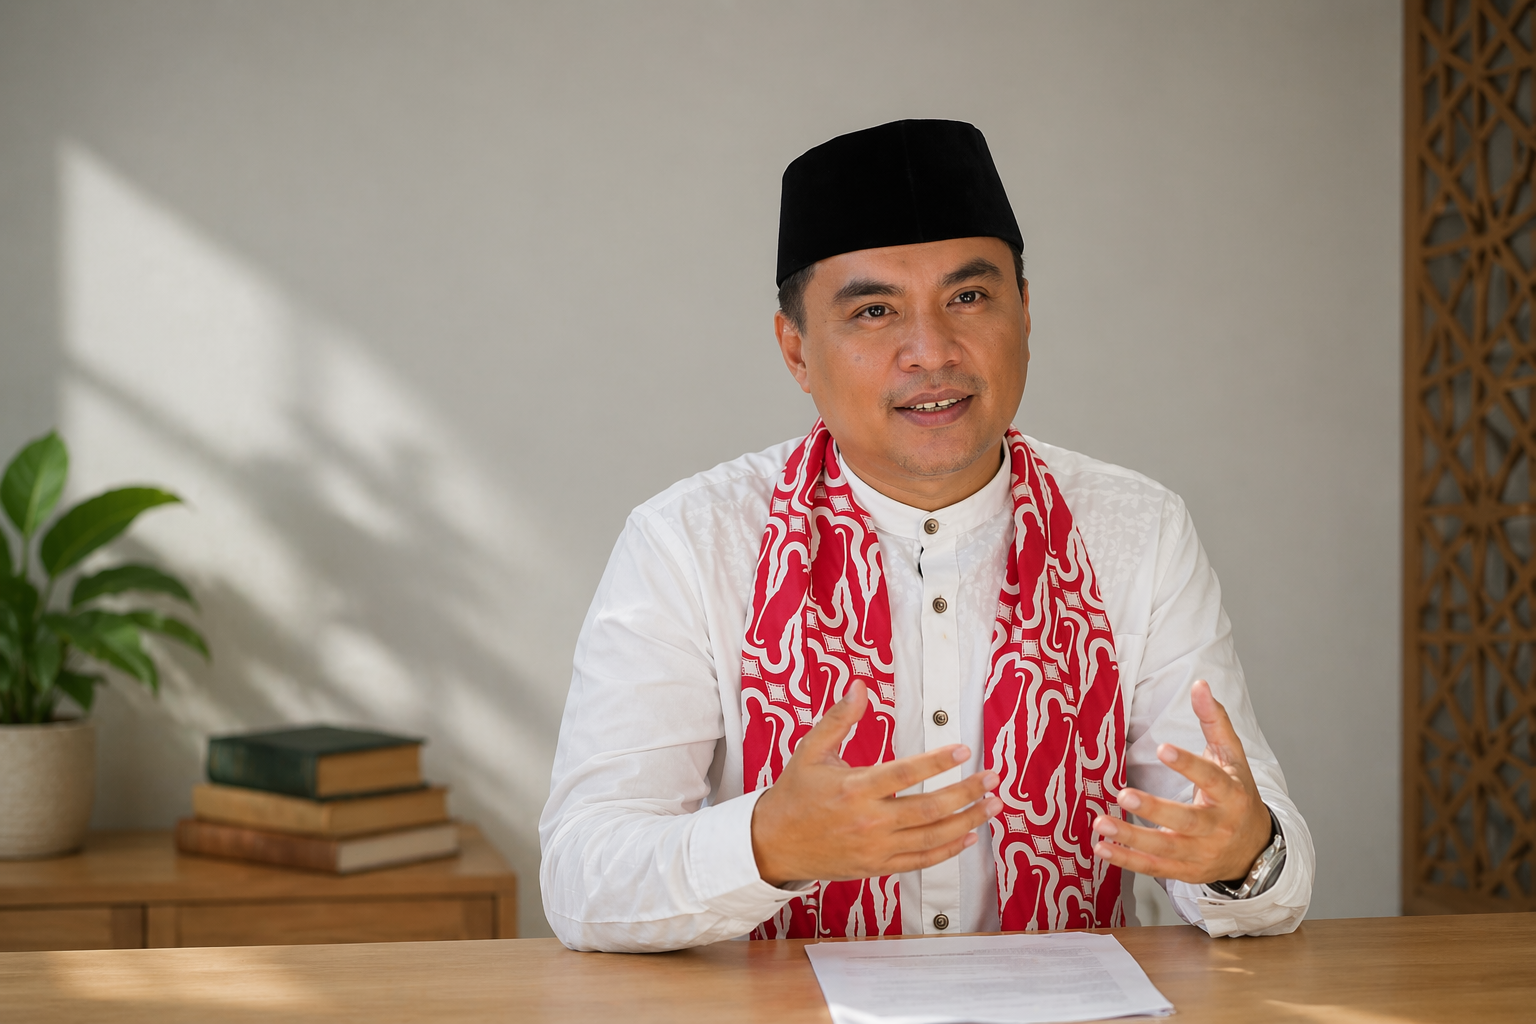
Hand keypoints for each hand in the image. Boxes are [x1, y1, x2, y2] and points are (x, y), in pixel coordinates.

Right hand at [750, 681, 1002, 886]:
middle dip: (968, 792)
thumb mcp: (811, 750)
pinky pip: (921, 860)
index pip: (906, 772)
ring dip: (968, 821)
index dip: (939, 761)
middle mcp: (869, 820)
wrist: (774, 843)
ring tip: (993, 805)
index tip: (964, 749)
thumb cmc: (795, 793)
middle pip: (930, 808)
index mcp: (854, 788)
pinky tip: (968, 836)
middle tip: (993, 779)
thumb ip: (839, 719)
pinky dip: (948, 850)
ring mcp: (875, 848)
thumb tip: (860, 686)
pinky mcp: (877, 867)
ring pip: (933, 837)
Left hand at [1093, 679, 1272, 884]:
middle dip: (1154, 809)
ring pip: (1165, 849)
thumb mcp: (1233, 758)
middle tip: (1123, 794)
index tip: (1163, 748)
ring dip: (1130, 838)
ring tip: (1100, 823)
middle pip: (1185, 820)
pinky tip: (1102, 848)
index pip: (1211, 779)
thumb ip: (1215, 722)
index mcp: (1232, 795)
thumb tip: (1200, 685)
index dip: (1188, 765)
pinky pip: (1155, 868)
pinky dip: (1127, 861)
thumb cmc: (1238, 796)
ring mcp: (1202, 853)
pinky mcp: (1187, 872)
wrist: (1255, 850)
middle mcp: (1218, 828)